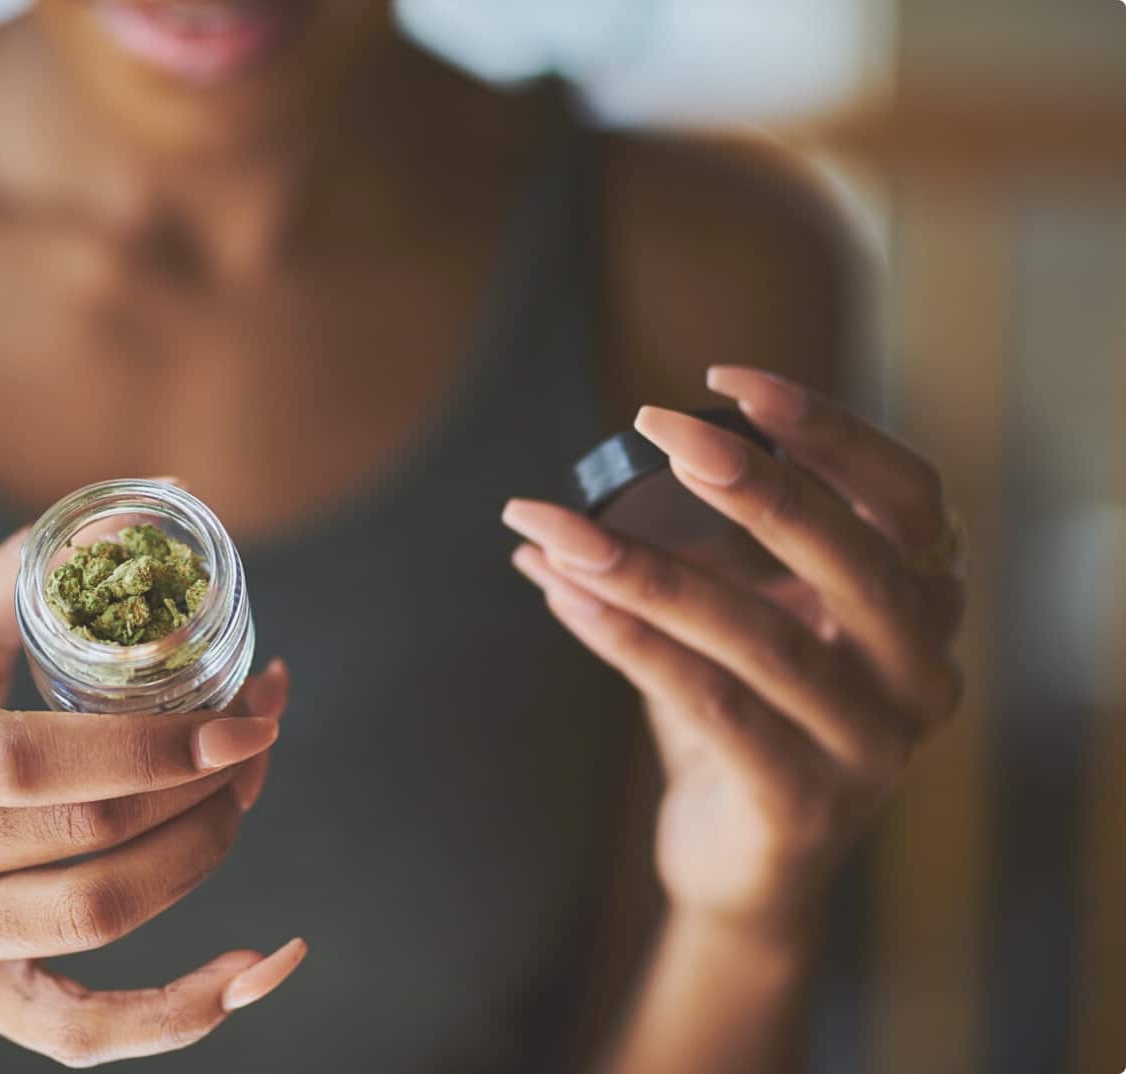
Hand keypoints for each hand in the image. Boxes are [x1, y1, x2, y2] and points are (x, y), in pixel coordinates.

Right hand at [0, 532, 303, 1066]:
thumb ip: (28, 569)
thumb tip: (160, 496)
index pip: (29, 763)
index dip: (151, 745)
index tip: (241, 715)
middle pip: (83, 839)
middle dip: (199, 787)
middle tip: (255, 736)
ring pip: (97, 917)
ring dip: (200, 855)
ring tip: (241, 793)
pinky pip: (77, 1032)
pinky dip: (174, 1016)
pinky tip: (250, 974)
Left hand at [503, 367, 963, 938]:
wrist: (746, 869)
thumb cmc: (746, 722)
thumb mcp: (733, 625)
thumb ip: (673, 564)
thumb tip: (540, 520)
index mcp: (923, 608)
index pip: (908, 496)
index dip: (831, 432)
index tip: (731, 382)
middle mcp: (920, 675)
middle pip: (855, 557)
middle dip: (751, 483)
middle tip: (657, 424)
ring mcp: (871, 747)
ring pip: (760, 635)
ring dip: (646, 568)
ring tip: (556, 526)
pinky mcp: (804, 804)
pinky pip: (711, 706)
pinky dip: (630, 642)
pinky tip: (563, 596)